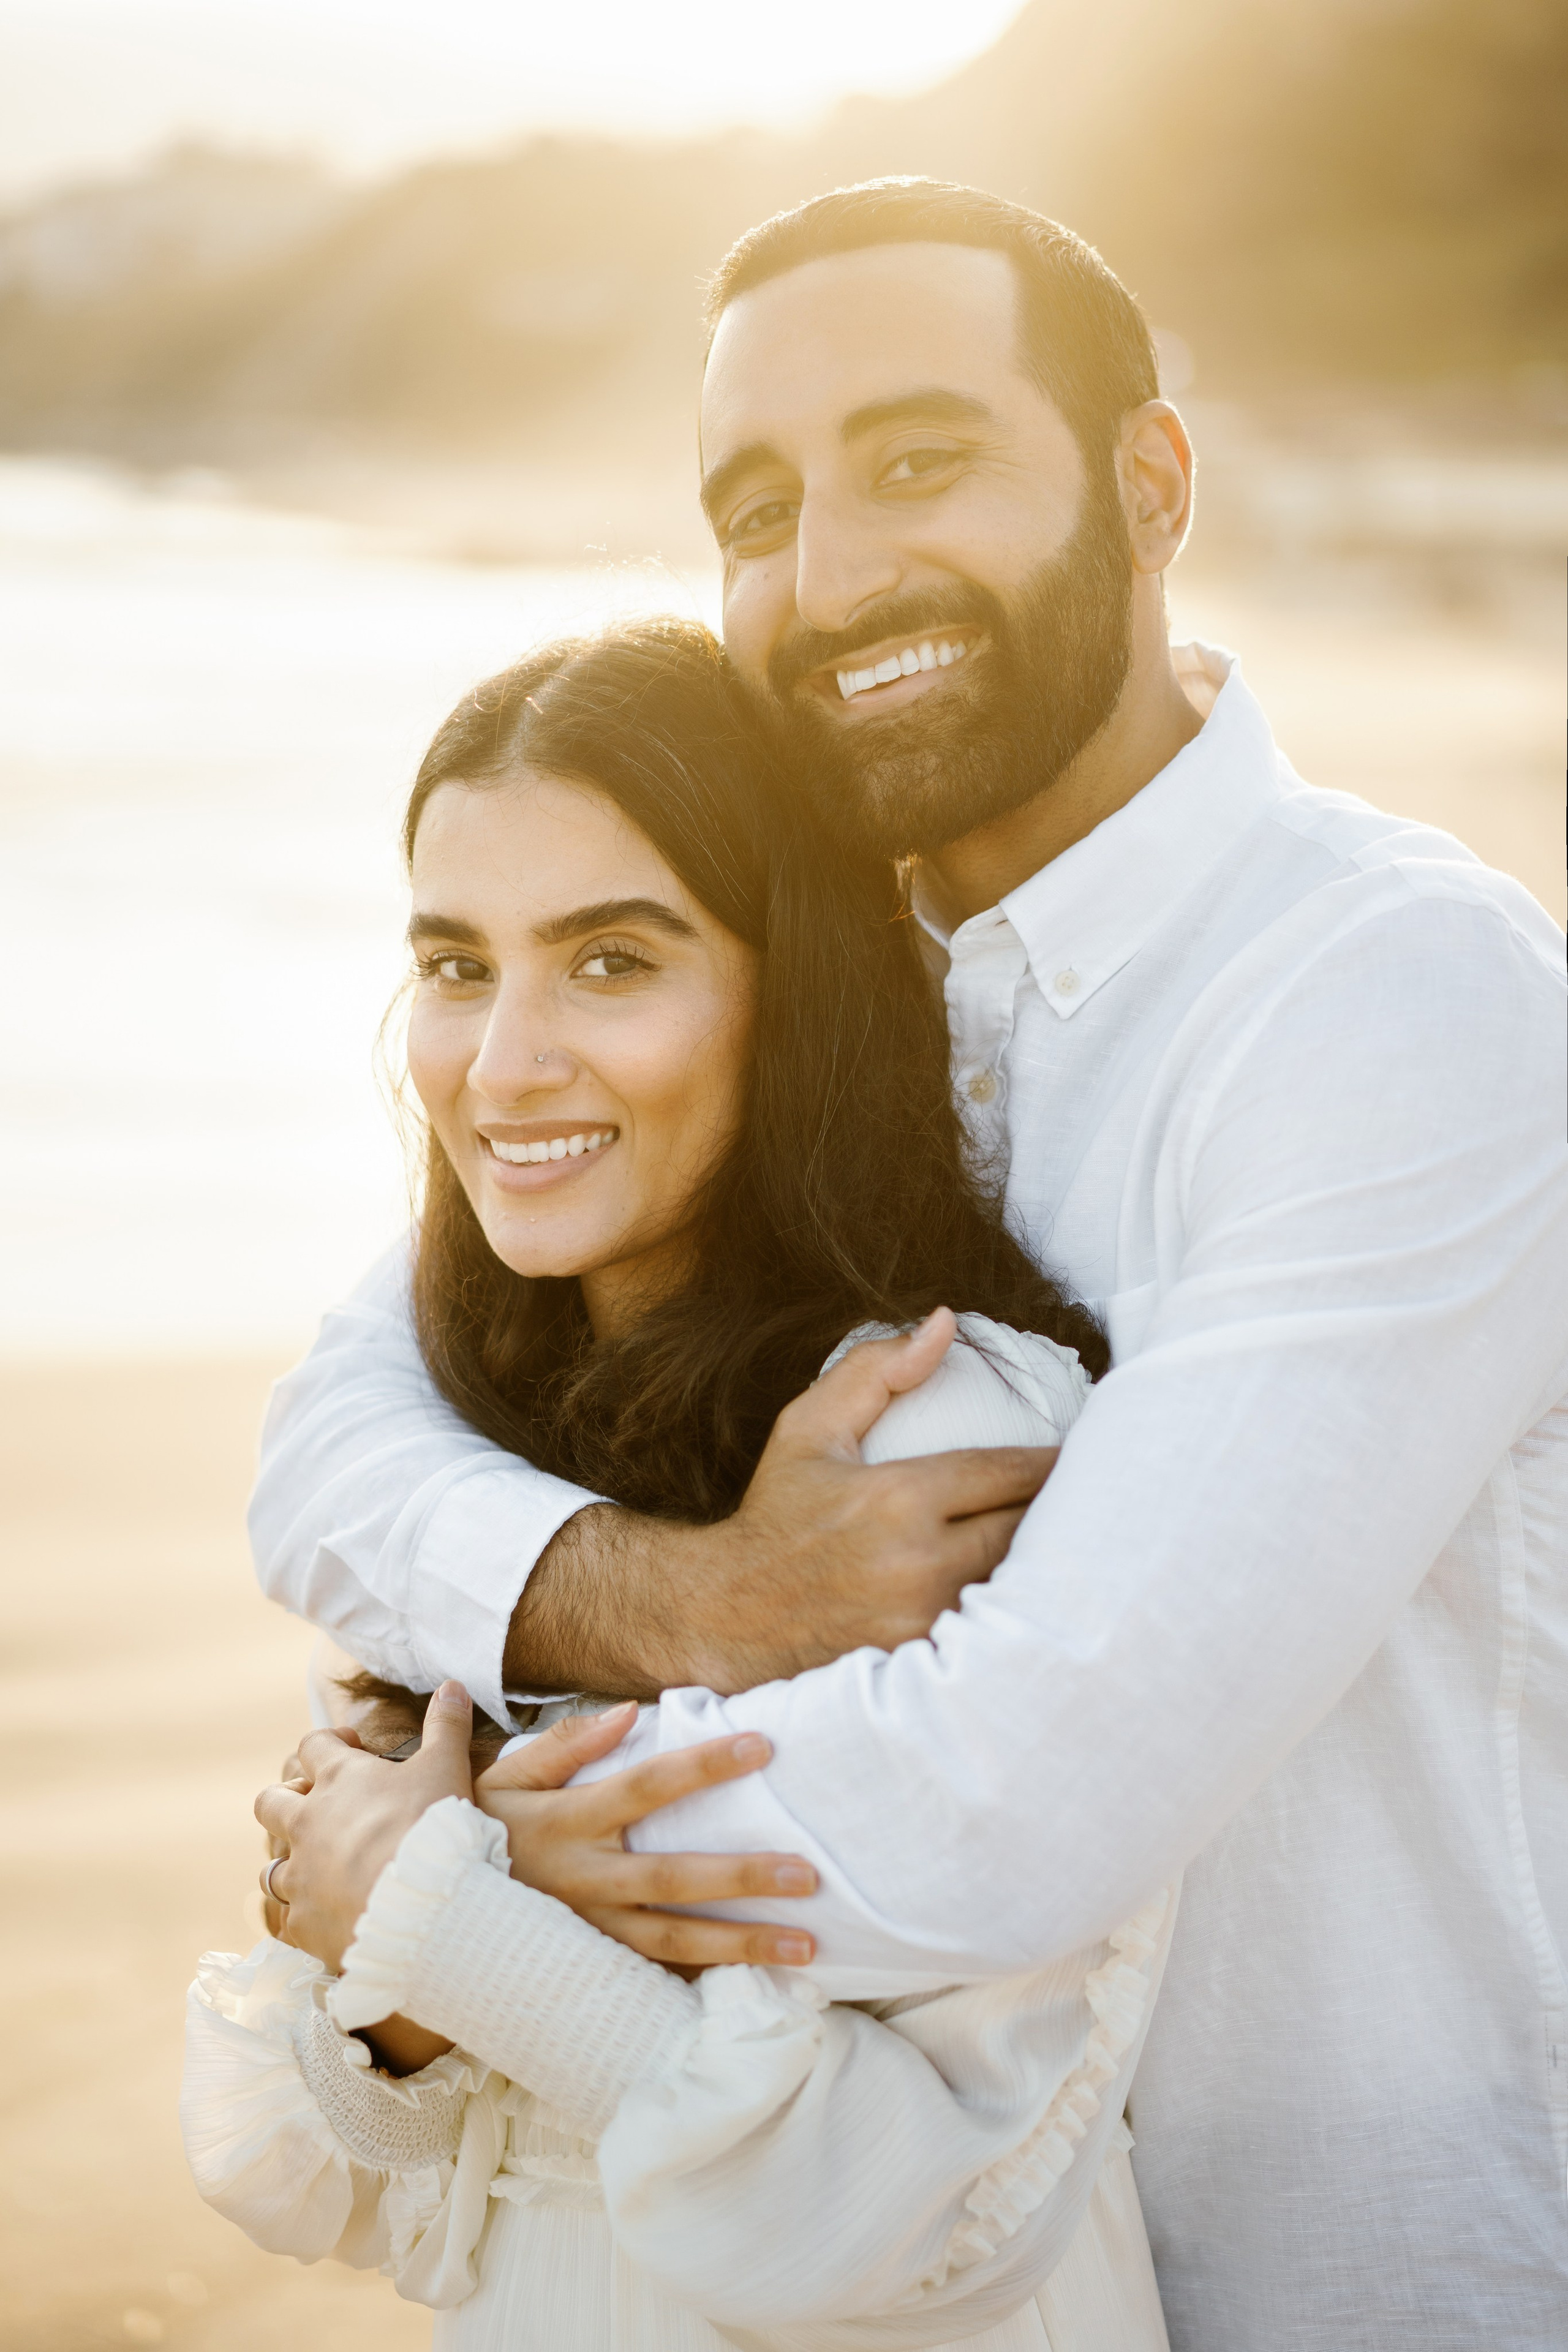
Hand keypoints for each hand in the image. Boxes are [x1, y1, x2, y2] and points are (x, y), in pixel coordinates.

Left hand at [255, 1681, 475, 1975]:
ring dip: (292, 1864)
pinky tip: (323, 1919)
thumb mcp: (446, 1766)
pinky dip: (302, 1917)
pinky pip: (286, 1921)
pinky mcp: (303, 1924)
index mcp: (338, 1780)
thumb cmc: (434, 1828)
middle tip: (319, 1808)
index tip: (352, 1746)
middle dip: (285, 1800)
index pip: (312, 1745)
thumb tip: (452, 1685)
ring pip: (271, 1867)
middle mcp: (307, 1825)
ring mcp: (300, 1877)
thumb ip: (446, 1725)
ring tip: (319, 1870)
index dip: (329, 1741)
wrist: (424, 1905)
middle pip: (269, 1802)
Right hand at [475, 1704, 817, 1970]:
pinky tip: (758, 1989)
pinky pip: (655, 1980)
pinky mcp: (590, 1968)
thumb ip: (568, 1743)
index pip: (648, 1785)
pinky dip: (705, 1986)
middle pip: (676, 1879)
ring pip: (675, 1943)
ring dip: (742, 1945)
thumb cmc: (476, 1829)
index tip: (762, 1746)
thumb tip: (629, 1711)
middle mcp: (585, 1880)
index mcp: (569, 1821)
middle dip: (743, 1877)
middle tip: (809, 1875)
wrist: (424, 1909)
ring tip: (806, 1946)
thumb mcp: (506, 1777)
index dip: (704, 1766)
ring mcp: (590, 1932)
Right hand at [508, 1310, 1057, 1694]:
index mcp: (896, 1498)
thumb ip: (879, 1370)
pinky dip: (1013, 1606)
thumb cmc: (775, 1512)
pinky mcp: (924, 1659)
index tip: (1084, 1449)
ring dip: (1045, 1559)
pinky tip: (1031, 1591)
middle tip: (1094, 1491)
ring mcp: (923, 1619)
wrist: (728, 1614)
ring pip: (1018, 1583)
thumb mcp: (810, 1427)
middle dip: (1065, 1509)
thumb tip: (946, 1322)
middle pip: (1028, 1530)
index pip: (1009, 1473)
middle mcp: (917, 1562)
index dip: (1055, 1461)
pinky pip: (992, 1626)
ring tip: (1076, 1539)